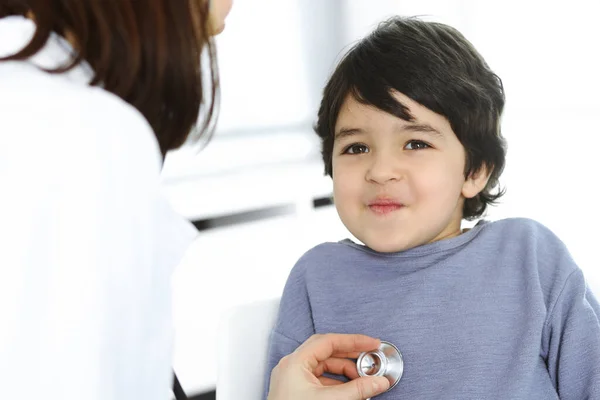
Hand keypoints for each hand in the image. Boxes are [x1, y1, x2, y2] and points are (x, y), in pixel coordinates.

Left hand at [267, 333, 389, 399]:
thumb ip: (357, 390)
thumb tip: (378, 382)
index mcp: (295, 363)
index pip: (328, 342)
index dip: (353, 341)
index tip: (371, 343)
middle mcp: (291, 367)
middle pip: (326, 352)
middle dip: (350, 356)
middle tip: (369, 358)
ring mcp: (292, 380)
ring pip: (323, 366)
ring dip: (344, 372)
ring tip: (362, 380)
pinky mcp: (295, 392)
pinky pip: (319, 379)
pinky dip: (336, 382)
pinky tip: (349, 390)